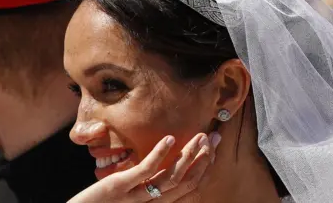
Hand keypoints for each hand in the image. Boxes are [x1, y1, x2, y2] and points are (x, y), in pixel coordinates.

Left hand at [67, 132, 221, 202]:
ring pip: (171, 179)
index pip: (188, 188)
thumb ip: (145, 183)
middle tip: (214, 138)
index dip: (203, 169)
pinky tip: (170, 138)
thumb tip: (161, 165)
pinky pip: (144, 172)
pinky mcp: (118, 188)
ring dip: (188, 157)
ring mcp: (135, 198)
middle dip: (203, 160)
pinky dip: (159, 154)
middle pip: (186, 183)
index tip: (212, 148)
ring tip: (200, 137)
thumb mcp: (128, 193)